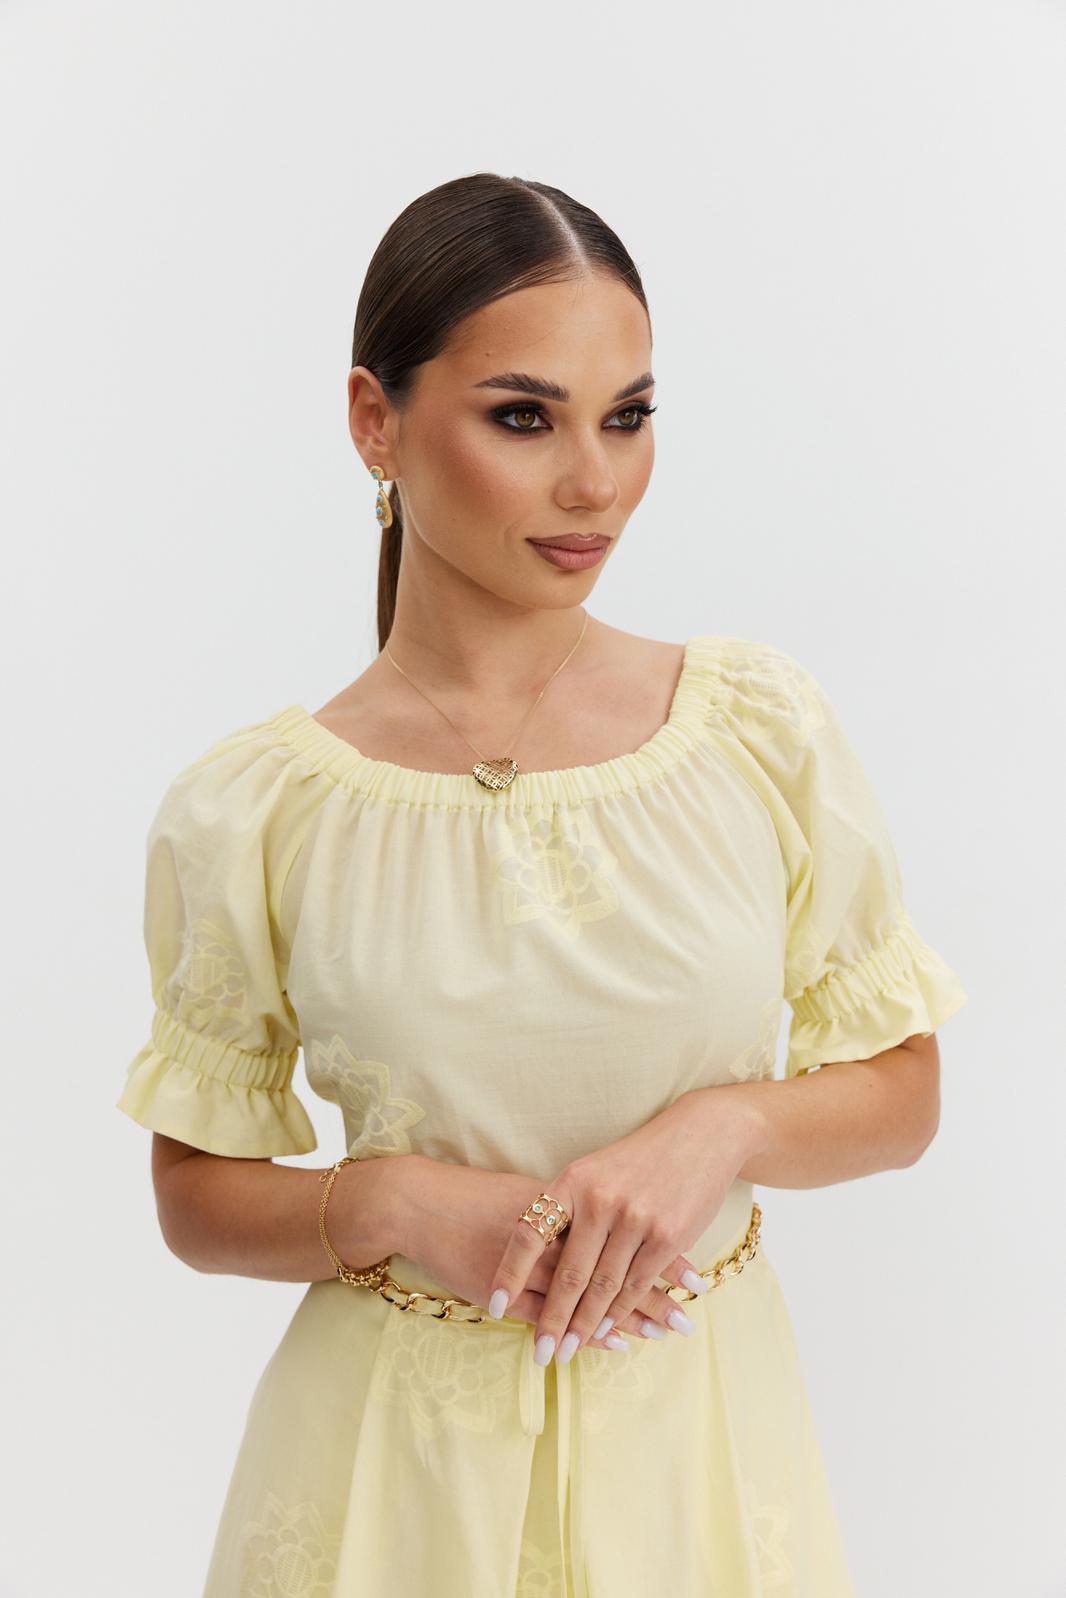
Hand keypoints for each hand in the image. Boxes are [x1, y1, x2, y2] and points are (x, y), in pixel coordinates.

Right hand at [384, 1155, 691, 1349]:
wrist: (420, 1201)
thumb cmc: (476, 1198)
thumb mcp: (530, 1195)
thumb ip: (569, 1211)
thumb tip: (609, 1220)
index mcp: (565, 1202)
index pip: (623, 1233)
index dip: (658, 1258)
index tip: (692, 1278)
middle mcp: (554, 1231)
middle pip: (614, 1265)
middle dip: (654, 1294)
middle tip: (687, 1317)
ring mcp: (531, 1262)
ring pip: (589, 1293)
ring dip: (627, 1315)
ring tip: (663, 1333)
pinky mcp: (507, 1288)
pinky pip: (557, 1314)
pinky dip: (584, 1327)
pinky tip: (611, 1342)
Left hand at [486, 1088, 760, 1363]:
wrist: (698, 1137)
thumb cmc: (638, 1159)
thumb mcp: (594, 1171)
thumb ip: (568, 1208)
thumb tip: (536, 1256)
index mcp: (572, 1181)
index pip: (529, 1234)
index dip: (509, 1273)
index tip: (494, 1305)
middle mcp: (600, 1200)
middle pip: (568, 1272)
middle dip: (552, 1319)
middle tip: (539, 1352)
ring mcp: (635, 1218)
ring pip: (603, 1286)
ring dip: (585, 1325)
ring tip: (568, 1351)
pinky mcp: (667, 1235)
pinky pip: (637, 1283)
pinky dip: (621, 1311)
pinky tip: (610, 1330)